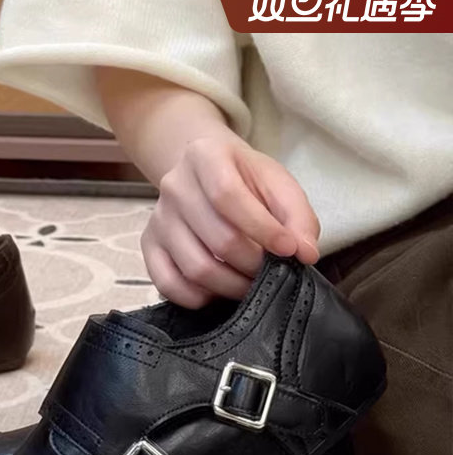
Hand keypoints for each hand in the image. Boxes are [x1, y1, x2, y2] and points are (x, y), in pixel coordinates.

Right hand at [141, 127, 319, 307]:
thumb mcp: (276, 183)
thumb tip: (306, 254)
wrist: (202, 174)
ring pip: (195, 268)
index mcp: (204, 156)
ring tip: (251, 285)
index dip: (263, 229)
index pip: (228, 197)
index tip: (290, 250)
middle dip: (253, 265)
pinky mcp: (149, 246)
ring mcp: (158, 219)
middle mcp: (173, 186)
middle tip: (272, 274)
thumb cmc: (244, 180)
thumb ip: (297, 215)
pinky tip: (219, 291)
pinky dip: (199, 298)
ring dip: (231, 286)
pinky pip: (168, 285)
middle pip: (216, 239)